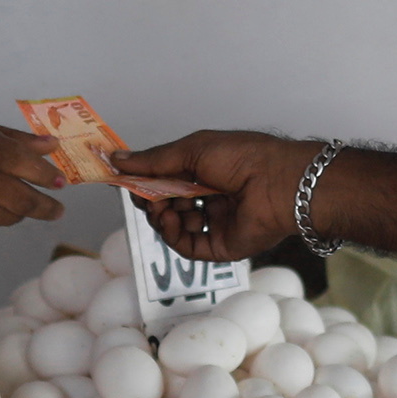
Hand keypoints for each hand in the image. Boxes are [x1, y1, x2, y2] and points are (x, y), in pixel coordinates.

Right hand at [0, 112, 69, 231]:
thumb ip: (12, 138)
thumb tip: (51, 146)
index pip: (16, 159)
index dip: (43, 173)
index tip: (60, 182)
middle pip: (14, 198)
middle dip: (43, 207)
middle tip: (57, 209)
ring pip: (0, 216)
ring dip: (21, 215)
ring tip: (31, 209)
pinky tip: (3, 212)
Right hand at [112, 129, 319, 261]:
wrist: (279, 183)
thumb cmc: (243, 157)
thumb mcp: (191, 150)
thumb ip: (154, 161)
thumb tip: (117, 160)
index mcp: (207, 171)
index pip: (167, 180)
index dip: (145, 180)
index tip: (123, 178)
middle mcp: (210, 197)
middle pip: (166, 204)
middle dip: (150, 198)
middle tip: (142, 194)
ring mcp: (214, 223)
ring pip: (172, 226)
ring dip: (159, 215)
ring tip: (160, 205)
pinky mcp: (219, 247)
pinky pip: (186, 246)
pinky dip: (171, 234)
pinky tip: (168, 220)